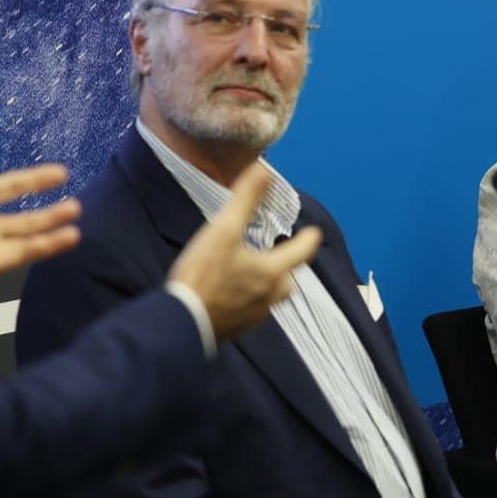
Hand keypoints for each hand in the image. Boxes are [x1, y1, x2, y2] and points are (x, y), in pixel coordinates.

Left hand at [0, 102, 81, 281]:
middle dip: (49, 213)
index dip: (35, 180)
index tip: (61, 173)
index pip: (11, 187)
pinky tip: (67, 237)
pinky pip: (21, 254)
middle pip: (23, 218)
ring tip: (76, 224)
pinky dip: (45, 247)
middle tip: (76, 205)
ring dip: (52, 231)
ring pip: (27, 238)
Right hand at [168, 163, 323, 339]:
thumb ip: (246, 200)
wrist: (182, 323)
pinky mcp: (239, 326)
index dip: (309, 239)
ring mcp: (256, 314)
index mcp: (273, 271)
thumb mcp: (223, 230)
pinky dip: (249, 294)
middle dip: (287, 261)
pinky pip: (253, 306)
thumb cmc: (203, 275)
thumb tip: (264, 171)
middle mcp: (270, 295)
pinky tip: (232, 288)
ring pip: (271, 293)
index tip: (314, 231)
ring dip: (267, 278)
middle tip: (280, 249)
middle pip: (288, 275)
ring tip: (255, 267)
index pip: (303, 252)